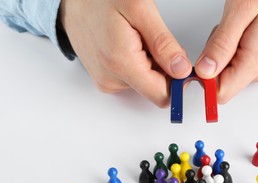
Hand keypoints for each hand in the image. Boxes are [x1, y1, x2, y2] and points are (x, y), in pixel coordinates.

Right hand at [59, 0, 191, 106]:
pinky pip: (134, 80)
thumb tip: (181, 70)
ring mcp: (107, 82)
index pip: (162, 95)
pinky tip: (130, 46)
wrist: (72, 0)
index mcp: (121, 63)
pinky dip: (139, 65)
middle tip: (154, 41)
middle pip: (155, 90)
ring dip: (151, 64)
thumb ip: (163, 43)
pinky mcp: (105, 80)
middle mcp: (111, 80)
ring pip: (146, 84)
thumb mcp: (140, 9)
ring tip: (137, 40)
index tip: (180, 62)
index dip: (177, 81)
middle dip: (164, 69)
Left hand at [195, 0, 257, 103]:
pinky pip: (240, 64)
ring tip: (239, 27)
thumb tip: (204, 72)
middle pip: (223, 81)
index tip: (204, 55)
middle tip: (227, 31)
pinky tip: (245, 31)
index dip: (205, 77)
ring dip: (225, 51)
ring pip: (230, 72)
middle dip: (216, 58)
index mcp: (257, 62)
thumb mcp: (240, 11)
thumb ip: (221, 45)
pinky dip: (235, 49)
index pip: (221, 93)